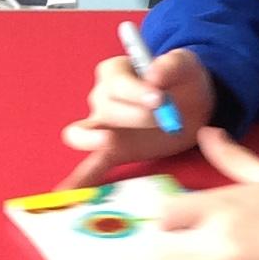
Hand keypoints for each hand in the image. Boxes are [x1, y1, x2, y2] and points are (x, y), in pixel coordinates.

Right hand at [61, 47, 215, 185]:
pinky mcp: (113, 152)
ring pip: (83, 133)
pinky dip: (78, 180)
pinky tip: (66, 194)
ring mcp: (102, 127)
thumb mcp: (184, 64)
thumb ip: (170, 66)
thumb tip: (153, 76)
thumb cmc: (183, 80)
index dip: (136, 91)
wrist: (192, 105)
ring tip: (108, 141)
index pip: (118, 82)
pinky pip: (90, 165)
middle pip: (107, 108)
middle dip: (137, 116)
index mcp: (116, 72)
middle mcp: (102, 98)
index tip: (158, 98)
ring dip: (91, 139)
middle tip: (167, 120)